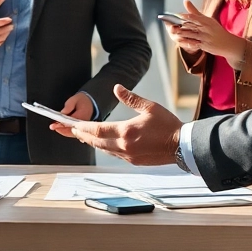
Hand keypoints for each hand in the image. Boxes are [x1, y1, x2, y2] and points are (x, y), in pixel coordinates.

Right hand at [0, 17, 12, 57]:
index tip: (10, 19)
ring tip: (9, 30)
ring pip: (3, 36)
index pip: (0, 22)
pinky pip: (0, 43)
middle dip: (9, 27)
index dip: (6, 20)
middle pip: (4, 29)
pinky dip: (3, 40)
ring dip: (7, 33)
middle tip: (12, 25)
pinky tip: (3, 37)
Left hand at [50, 85, 182, 166]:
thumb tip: (117, 88)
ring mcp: (128, 156)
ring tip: (81, 135)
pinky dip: (104, 147)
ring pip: (103, 149)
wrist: (182, 146)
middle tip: (69, 130)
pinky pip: (113, 154)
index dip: (82, 127)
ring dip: (91, 142)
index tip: (71, 125)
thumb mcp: (150, 107)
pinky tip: (101, 142)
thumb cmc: (168, 125)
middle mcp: (124, 146)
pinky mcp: (133, 162)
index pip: (97, 130)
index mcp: (126, 132)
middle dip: (81, 135)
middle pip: (96, 141)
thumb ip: (130, 98)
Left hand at [165, 0, 245, 67]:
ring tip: (173, 31)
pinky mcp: (205, 45)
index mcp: (206, 20)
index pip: (193, 17)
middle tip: (170, 24)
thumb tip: (185, 0)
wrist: (228, 43)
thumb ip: (194, 11)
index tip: (175, 15)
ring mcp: (205, 37)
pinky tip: (179, 41)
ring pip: (191, 34)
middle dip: (180, 25)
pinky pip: (194, 43)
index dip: (184, 16)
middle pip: (191, 25)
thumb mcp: (207, 20)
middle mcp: (206, 28)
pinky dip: (186, 42)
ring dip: (182, 33)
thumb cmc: (215, 30)